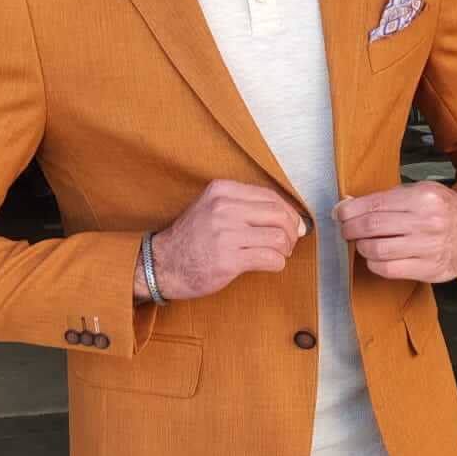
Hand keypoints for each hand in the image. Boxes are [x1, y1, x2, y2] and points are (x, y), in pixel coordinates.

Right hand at [134, 180, 306, 302]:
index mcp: (221, 191)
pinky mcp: (228, 259)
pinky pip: (270, 258)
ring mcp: (226, 234)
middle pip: (278, 215)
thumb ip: (243, 206)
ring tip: (279, 254)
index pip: (270, 196)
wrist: (163, 264)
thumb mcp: (212, 208)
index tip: (293, 224)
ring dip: (285, 249)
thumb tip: (288, 216)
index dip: (288, 211)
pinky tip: (271, 265)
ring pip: (278, 237)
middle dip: (291, 231)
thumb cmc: (191, 240)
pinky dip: (278, 263)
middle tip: (289, 243)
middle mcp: (224, 209)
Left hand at [334, 183, 456, 283]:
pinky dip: (373, 264)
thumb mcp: (422, 192)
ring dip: (361, 247)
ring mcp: (428, 248)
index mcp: (423, 198)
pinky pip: (388, 269)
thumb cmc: (444, 210)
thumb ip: (389, 198)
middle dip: (350, 228)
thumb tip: (350, 204)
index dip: (350, 210)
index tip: (340, 213)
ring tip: (362, 243)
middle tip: (345, 229)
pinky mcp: (428, 269)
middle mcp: (426, 222)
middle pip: (372, 227)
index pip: (375, 205)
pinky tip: (374, 257)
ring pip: (377, 250)